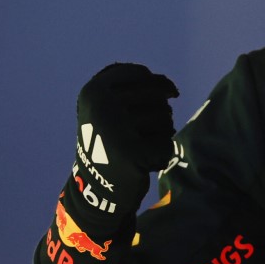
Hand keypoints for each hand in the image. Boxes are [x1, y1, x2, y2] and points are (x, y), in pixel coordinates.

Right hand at [67, 63, 178, 225]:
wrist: (95, 189)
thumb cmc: (112, 141)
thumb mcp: (110, 106)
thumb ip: (139, 88)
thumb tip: (171, 89)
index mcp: (94, 90)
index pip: (140, 74)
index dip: (153, 85)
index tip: (145, 104)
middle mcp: (102, 105)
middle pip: (156, 94)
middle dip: (156, 113)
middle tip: (136, 133)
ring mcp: (116, 128)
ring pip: (165, 117)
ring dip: (160, 133)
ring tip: (137, 148)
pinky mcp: (132, 152)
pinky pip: (166, 143)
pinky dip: (161, 154)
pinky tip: (143, 163)